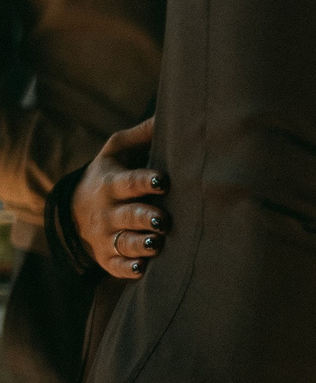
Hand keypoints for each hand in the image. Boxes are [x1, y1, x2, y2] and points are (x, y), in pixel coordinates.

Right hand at [72, 116, 163, 279]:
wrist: (74, 209)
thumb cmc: (109, 175)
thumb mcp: (116, 151)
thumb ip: (142, 135)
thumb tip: (173, 113)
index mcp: (112, 183)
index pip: (129, 182)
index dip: (145, 181)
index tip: (163, 180)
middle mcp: (108, 211)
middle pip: (128, 215)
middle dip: (145, 217)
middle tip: (162, 219)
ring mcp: (106, 236)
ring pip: (125, 242)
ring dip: (141, 245)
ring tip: (157, 243)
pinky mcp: (108, 257)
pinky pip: (117, 266)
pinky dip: (128, 268)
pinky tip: (142, 269)